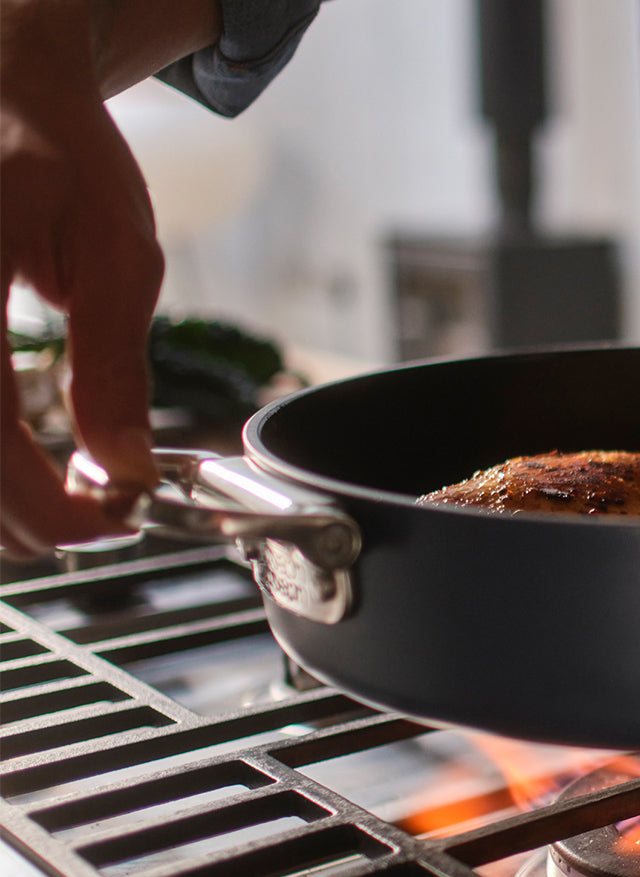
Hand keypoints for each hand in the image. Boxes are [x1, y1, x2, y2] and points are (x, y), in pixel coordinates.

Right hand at [1, 0, 218, 556]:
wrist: (2, 86)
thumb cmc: (63, 159)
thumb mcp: (118, 255)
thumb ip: (114, 368)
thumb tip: (126, 471)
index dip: (34, 496)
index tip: (103, 525)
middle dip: (11, 514)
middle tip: (87, 526)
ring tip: (53, 505)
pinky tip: (16, 470)